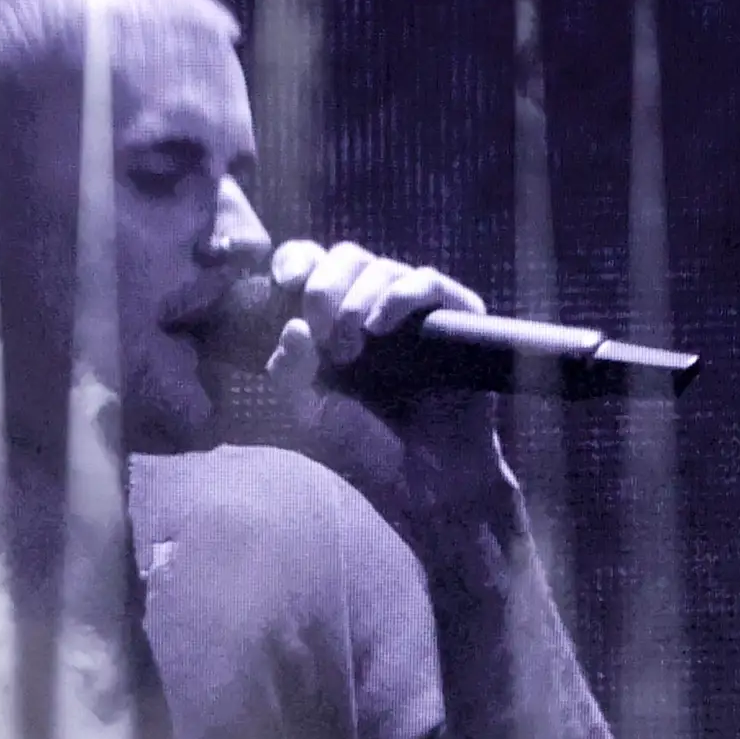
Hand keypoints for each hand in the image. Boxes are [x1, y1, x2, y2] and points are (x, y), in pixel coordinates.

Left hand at [255, 238, 515, 543]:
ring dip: (356, 300)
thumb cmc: (369, 448)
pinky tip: (380, 326)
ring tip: (350, 348)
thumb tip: (292, 328)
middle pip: (345, 256)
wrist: (426, 481)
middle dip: (324, 287)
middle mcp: (374, 307)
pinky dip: (398, 297)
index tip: (284, 285)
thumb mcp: (315, 414)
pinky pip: (425, 282)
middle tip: (322, 332)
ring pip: (381, 267)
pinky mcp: (456, 316)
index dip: (295, 261)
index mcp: (335, 321)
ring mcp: (416, 310)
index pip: (312, 265)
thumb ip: (292, 374)